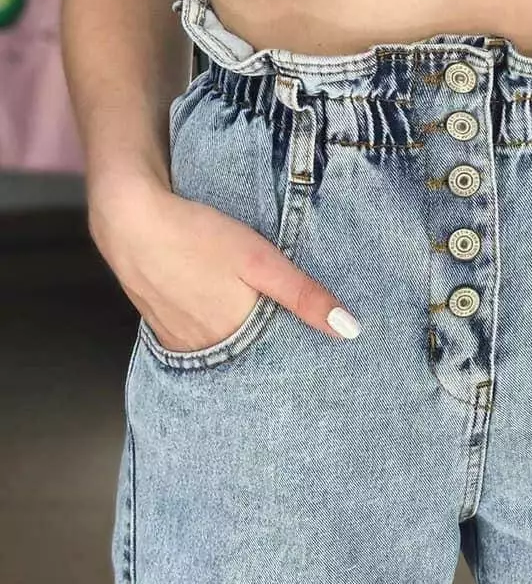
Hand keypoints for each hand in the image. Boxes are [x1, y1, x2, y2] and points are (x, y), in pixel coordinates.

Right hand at [88, 172, 359, 347]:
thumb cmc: (198, 236)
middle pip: (253, 362)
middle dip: (277, 356)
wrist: (129, 220)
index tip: (325, 360)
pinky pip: (201, 343)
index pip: (281, 363)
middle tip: (302, 347)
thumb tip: (349, 331)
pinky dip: (219, 337)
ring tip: (268, 333)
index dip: (302, 358)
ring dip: (246, 347)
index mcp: (237, 339)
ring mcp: (182, 342)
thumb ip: (303, 296)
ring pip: (226, 353)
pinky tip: (227, 319)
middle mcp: (209, 350)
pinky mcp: (165, 329)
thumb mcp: (260, 260)